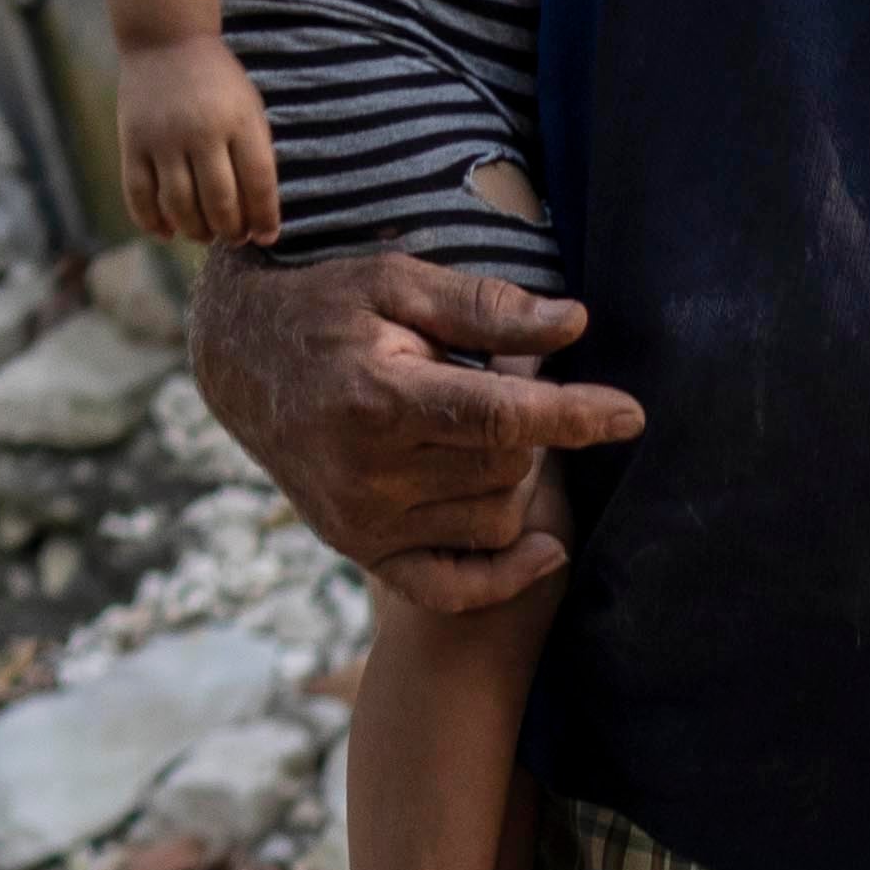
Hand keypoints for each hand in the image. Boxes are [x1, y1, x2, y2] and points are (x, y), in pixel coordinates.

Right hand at [120, 35, 278, 256]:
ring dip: (196, 231)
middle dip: (231, 230)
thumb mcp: (249, 108)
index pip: (259, 183)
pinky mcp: (131, 142)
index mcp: (239, 121)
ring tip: (206, 234)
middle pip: (219, 201)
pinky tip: (167, 232)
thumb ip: (255, 154)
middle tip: (235, 237)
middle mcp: (200, 131)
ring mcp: (162, 138)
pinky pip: (138, 195)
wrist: (167, 40)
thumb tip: (259, 214)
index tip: (267, 237)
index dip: (265, 218)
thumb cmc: (218, 82)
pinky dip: (152, 221)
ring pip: (179, 206)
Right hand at [195, 248, 641, 616]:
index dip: (573, 416)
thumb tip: (576, 324)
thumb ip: (486, 309)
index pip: (499, 419)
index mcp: (377, 399)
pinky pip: (454, 585)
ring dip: (508, 477)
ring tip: (468, 428)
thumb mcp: (396, 283)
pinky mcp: (360, 549)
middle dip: (527, 428)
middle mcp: (367, 472)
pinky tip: (544, 550)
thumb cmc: (326, 308)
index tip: (630, 414)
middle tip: (494, 385)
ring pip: (494, 519)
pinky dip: (504, 573)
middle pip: (506, 468)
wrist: (239, 363)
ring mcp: (362, 521)